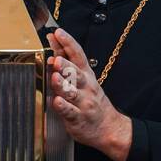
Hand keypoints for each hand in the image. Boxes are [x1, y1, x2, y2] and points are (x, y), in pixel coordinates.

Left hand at [46, 28, 131, 160]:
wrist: (108, 127)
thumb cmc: (90, 99)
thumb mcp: (82, 78)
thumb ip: (66, 62)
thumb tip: (53, 45)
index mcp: (86, 74)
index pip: (78, 55)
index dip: (68, 43)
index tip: (58, 33)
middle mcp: (86, 87)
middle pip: (76, 74)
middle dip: (66, 66)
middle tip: (56, 59)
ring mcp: (83, 103)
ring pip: (72, 92)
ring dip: (63, 85)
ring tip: (55, 77)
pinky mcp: (78, 118)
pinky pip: (70, 112)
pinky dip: (63, 107)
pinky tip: (56, 101)